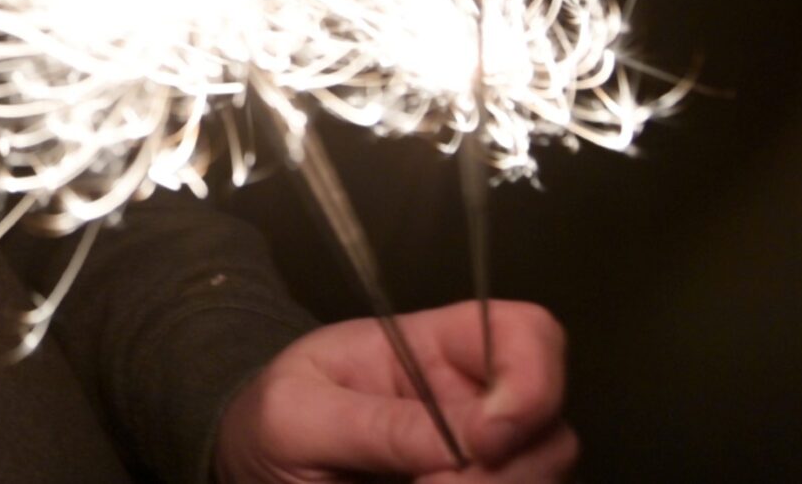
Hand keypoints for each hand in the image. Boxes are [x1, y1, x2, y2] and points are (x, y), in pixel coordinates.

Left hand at [214, 300, 575, 481]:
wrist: (252, 468)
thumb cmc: (268, 424)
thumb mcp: (297, 415)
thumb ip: (376, 423)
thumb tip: (469, 442)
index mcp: (429, 349)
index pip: (521, 331)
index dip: (531, 378)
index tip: (488, 438)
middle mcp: (469, 400)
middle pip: (549, 424)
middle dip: (507, 467)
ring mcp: (478, 456)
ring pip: (542, 475)